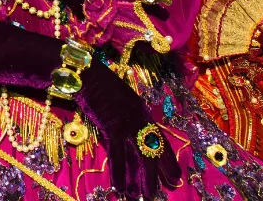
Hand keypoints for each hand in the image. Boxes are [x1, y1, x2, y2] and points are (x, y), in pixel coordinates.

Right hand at [76, 62, 179, 197]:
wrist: (87, 74)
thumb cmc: (99, 84)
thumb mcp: (119, 99)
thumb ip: (126, 115)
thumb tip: (126, 132)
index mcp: (143, 112)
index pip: (160, 140)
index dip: (168, 160)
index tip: (175, 177)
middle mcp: (141, 119)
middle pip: (153, 151)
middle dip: (159, 173)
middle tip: (164, 190)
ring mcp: (128, 123)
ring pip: (140, 157)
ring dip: (141, 179)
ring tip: (143, 196)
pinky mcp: (114, 127)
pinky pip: (118, 155)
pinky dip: (120, 173)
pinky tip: (121, 187)